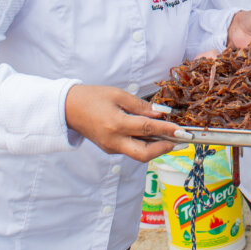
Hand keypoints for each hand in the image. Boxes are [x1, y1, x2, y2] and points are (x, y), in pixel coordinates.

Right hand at [64, 85, 180, 162]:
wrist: (68, 108)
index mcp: (116, 124)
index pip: (147, 130)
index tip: (182, 130)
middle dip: (164, 149)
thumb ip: (140, 106)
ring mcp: (111, 147)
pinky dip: (144, 144)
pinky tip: (153, 136)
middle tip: (178, 141)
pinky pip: (131, 150)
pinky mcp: (109, 149)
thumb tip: (159, 115)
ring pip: (139, 154)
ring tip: (170, 136)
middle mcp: (113, 140)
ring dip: (156, 147)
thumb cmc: (92, 97)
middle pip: (144, 154)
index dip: (167, 130)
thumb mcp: (118, 95)